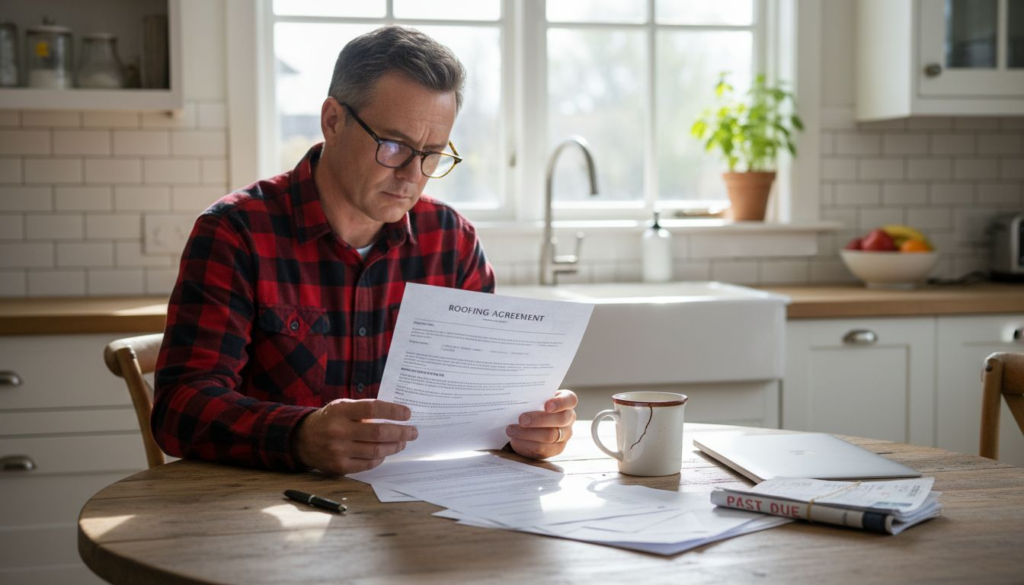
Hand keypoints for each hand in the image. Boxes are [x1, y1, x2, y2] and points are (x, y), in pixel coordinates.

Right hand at [292, 399, 417, 474]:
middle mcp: (338, 430)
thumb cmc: (329, 419)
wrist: (302, 439)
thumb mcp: (342, 407)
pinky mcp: (338, 466)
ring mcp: (338, 450)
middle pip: (377, 432)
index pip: (372, 408)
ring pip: (375, 450)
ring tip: (403, 442)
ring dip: (394, 446)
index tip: (407, 413)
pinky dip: (380, 458)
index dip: (393, 411)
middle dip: (400, 432)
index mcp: (340, 411)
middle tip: (413, 432)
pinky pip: (367, 464)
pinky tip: (386, 452)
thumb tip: (395, 415)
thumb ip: (364, 410)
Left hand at [505, 389, 576, 459]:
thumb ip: (532, 398)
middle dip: (539, 419)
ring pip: (550, 435)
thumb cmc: (533, 406)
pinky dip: (527, 443)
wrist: (530, 425)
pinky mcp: (557, 448)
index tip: (546, 405)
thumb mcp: (535, 400)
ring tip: (511, 430)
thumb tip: (518, 399)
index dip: (560, 403)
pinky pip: (543, 448)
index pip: (570, 400)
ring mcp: (565, 434)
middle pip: (560, 419)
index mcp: (567, 401)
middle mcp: (569, 418)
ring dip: (528, 433)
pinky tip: (515, 439)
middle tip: (521, 419)